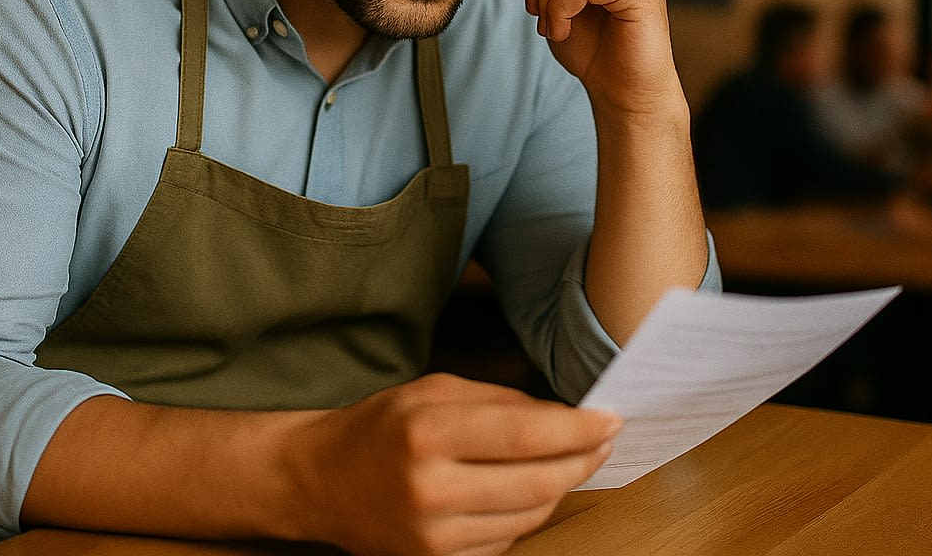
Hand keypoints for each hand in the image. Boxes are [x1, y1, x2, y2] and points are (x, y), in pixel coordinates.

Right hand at [288, 373, 618, 555]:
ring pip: (529, 517)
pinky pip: (506, 541)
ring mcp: (433, 536)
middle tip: (604, 440)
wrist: (321, 482)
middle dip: (582, 460)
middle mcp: (430, 489)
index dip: (577, 430)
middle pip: (537, 482)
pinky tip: (532, 489)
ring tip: (575, 461)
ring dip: (562, 488)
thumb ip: (499, 401)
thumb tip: (566, 415)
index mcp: (427, 433)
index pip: (525, 434)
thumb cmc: (380, 427)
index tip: (609, 418)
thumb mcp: (433, 391)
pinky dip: (528, 514)